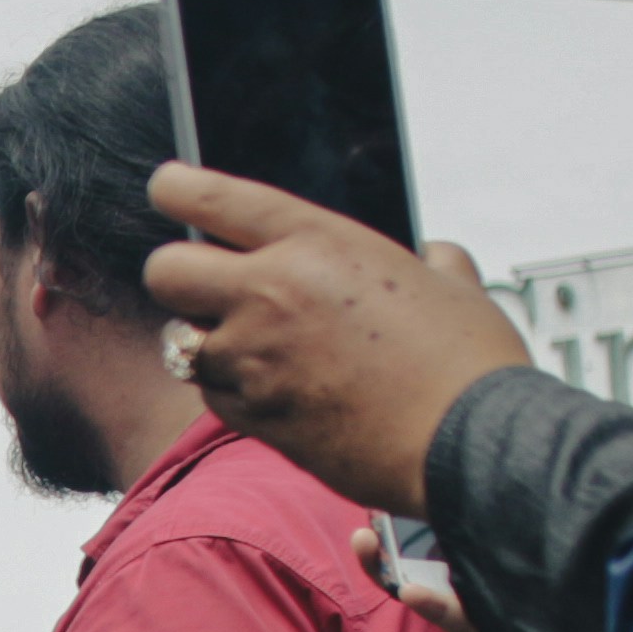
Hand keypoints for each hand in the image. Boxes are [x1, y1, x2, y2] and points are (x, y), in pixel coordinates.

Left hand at [138, 164, 528, 518]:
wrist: (466, 445)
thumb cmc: (466, 364)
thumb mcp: (452, 281)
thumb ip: (426, 257)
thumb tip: (429, 255)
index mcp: (318, 242)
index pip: (213, 200)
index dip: (177, 188)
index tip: (166, 186)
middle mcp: (270, 293)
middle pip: (166, 270)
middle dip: (177, 271)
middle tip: (203, 281)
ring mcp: (252, 358)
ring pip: (181, 338)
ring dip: (205, 337)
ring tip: (254, 342)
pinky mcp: (250, 415)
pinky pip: (209, 391)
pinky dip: (227, 385)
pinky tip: (270, 386)